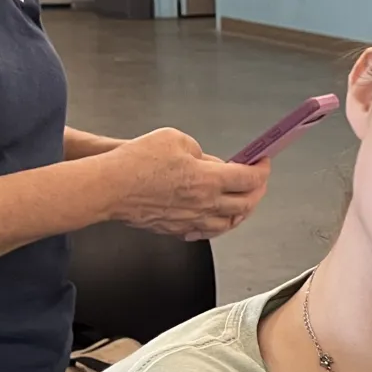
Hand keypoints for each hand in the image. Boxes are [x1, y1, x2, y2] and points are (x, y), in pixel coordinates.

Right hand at [102, 128, 270, 239]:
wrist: (108, 188)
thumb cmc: (135, 163)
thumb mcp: (175, 139)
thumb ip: (199, 152)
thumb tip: (208, 163)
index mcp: (209, 180)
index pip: (249, 179)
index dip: (261, 170)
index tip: (263, 163)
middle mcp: (205, 205)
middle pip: (245, 204)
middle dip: (257, 191)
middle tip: (257, 181)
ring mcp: (191, 220)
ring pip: (229, 223)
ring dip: (241, 211)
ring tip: (243, 201)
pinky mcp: (176, 229)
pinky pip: (206, 232)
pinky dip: (218, 225)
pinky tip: (216, 218)